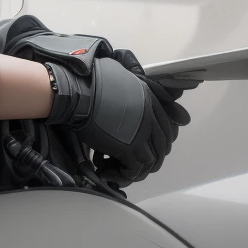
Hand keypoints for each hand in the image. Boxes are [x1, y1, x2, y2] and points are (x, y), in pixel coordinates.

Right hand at [3, 28, 195, 182]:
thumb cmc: (92, 79)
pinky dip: (122, 175)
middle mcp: (151, 116)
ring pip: (151, 161)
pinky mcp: (129, 148)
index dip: (160, 140)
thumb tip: (136, 72)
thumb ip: (133, 79)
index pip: (168, 126)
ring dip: (135, 168)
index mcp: (150, 98)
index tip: (148, 148)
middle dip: (148, 157)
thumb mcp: (120, 72)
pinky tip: (106, 170)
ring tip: (116, 168)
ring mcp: (142, 133)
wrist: (78, 91)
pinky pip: (135, 170)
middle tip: (130, 160)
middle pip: (162, 146)